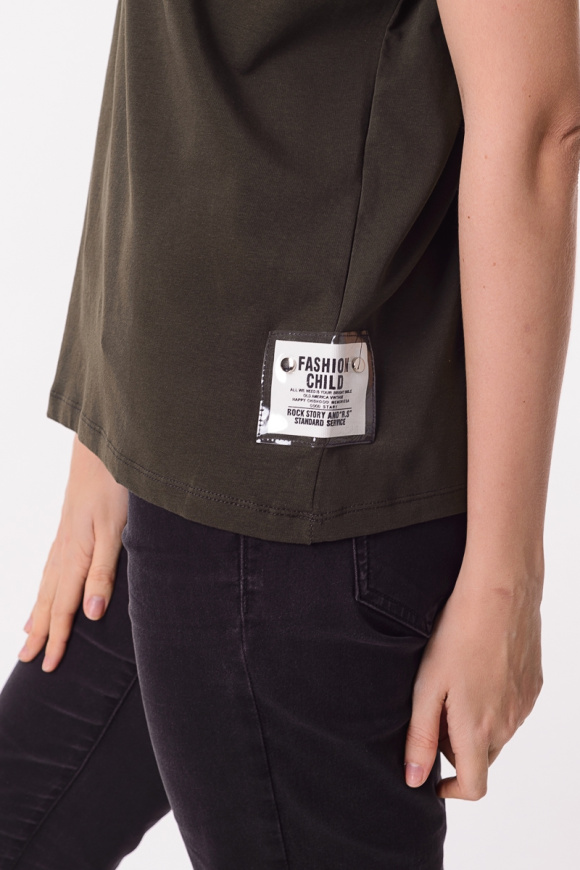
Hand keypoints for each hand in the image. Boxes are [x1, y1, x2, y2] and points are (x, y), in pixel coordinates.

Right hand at [18, 434, 127, 672]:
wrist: (103, 447)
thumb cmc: (114, 486)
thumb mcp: (115, 530)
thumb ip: (104, 572)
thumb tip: (91, 615)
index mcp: (76, 555)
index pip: (63, 607)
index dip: (58, 637)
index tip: (49, 666)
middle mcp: (65, 549)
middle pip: (48, 599)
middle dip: (40, 631)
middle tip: (28, 660)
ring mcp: (64, 537)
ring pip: (46, 583)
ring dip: (38, 611)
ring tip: (28, 634)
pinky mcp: (69, 526)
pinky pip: (50, 566)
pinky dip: (43, 586)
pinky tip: (44, 588)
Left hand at [403, 558, 543, 799]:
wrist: (499, 595)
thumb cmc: (457, 636)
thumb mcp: (426, 686)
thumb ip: (420, 736)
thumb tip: (414, 779)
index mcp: (478, 729)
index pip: (474, 786)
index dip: (453, 790)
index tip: (435, 779)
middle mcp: (508, 725)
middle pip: (483, 757)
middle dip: (458, 747)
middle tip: (437, 709)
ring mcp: (524, 706)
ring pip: (498, 733)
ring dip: (477, 724)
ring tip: (456, 682)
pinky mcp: (533, 686)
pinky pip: (512, 710)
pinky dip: (494, 704)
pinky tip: (478, 669)